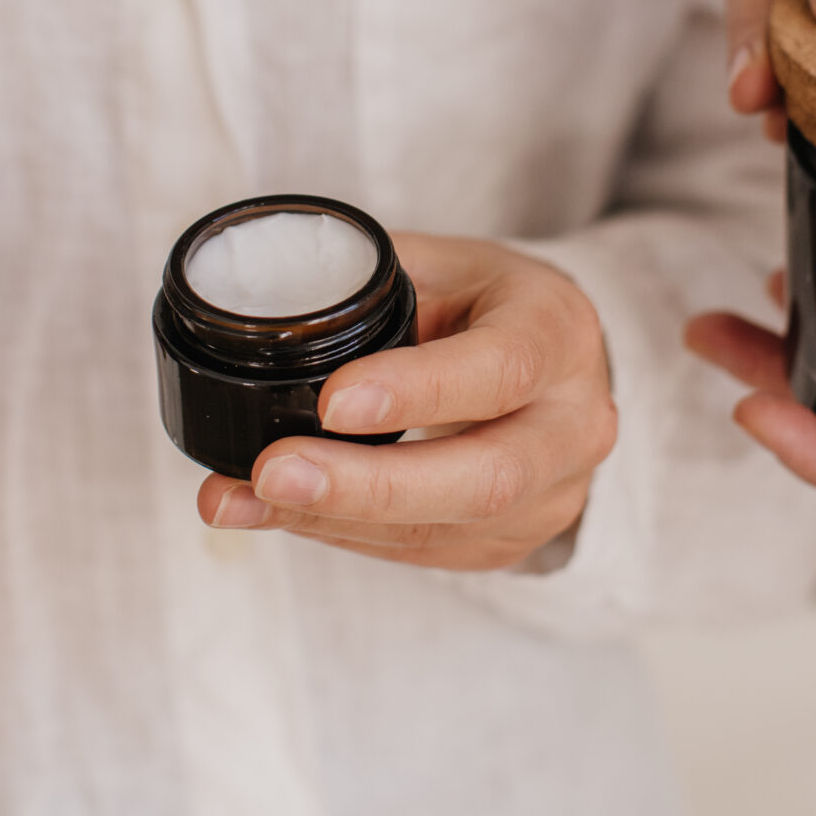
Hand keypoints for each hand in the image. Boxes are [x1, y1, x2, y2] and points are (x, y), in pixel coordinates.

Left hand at [194, 234, 614, 571]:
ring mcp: (554, 494)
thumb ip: (373, 284)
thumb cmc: (486, 303)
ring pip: (446, 529)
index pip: (501, 369)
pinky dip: (342, 534)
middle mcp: (575, 423)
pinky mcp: (515, 540)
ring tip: (240, 500)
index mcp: (557, 331)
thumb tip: (265, 306)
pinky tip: (282, 513)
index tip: (330, 403)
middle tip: (272, 473)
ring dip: (333, 519)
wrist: (553, 362)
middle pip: (484, 478)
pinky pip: (424, 551)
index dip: (418, 392)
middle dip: (367, 485)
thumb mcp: (445, 264)